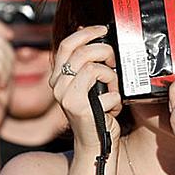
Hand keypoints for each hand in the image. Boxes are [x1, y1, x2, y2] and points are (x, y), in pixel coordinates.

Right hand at [49, 25, 122, 151]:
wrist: (95, 144)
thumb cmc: (96, 113)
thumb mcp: (89, 85)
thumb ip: (87, 63)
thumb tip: (91, 35)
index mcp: (58, 77)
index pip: (66, 45)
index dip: (85, 33)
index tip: (102, 29)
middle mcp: (58, 85)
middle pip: (83, 52)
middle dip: (105, 52)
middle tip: (114, 63)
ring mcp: (66, 97)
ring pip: (95, 69)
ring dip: (112, 78)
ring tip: (113, 90)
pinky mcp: (79, 107)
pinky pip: (107, 91)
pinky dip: (116, 99)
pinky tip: (112, 109)